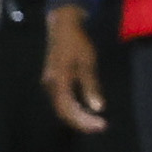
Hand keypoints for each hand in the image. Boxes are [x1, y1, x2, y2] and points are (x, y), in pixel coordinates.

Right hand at [43, 3, 105, 131]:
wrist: (62, 25)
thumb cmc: (77, 41)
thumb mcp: (87, 62)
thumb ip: (91, 85)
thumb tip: (98, 107)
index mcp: (58, 81)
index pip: (68, 110)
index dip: (83, 121)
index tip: (101, 125)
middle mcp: (51, 85)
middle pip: (63, 112)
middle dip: (81, 122)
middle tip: (100, 126)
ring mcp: (50, 83)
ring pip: (61, 107)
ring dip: (77, 117)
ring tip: (95, 121)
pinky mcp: (53, 80)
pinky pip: (62, 100)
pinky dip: (74, 108)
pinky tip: (85, 109)